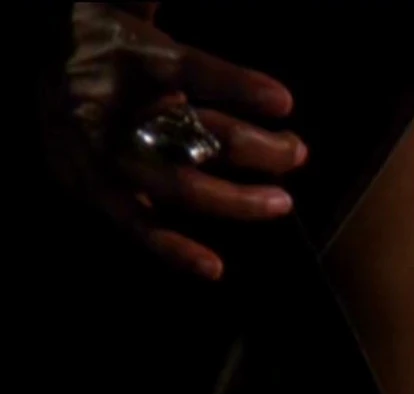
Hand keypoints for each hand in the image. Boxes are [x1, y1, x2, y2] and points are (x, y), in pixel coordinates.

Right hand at [42, 3, 306, 279]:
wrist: (35, 70)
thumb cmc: (108, 48)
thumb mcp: (132, 14)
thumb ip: (157, 6)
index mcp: (130, 58)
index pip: (191, 69)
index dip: (238, 85)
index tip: (284, 102)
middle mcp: (113, 109)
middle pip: (192, 133)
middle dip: (252, 148)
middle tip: (298, 152)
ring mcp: (103, 155)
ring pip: (177, 183)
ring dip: (233, 199)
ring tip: (281, 203)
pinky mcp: (94, 192)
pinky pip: (139, 226)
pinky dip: (175, 250)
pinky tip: (212, 268)